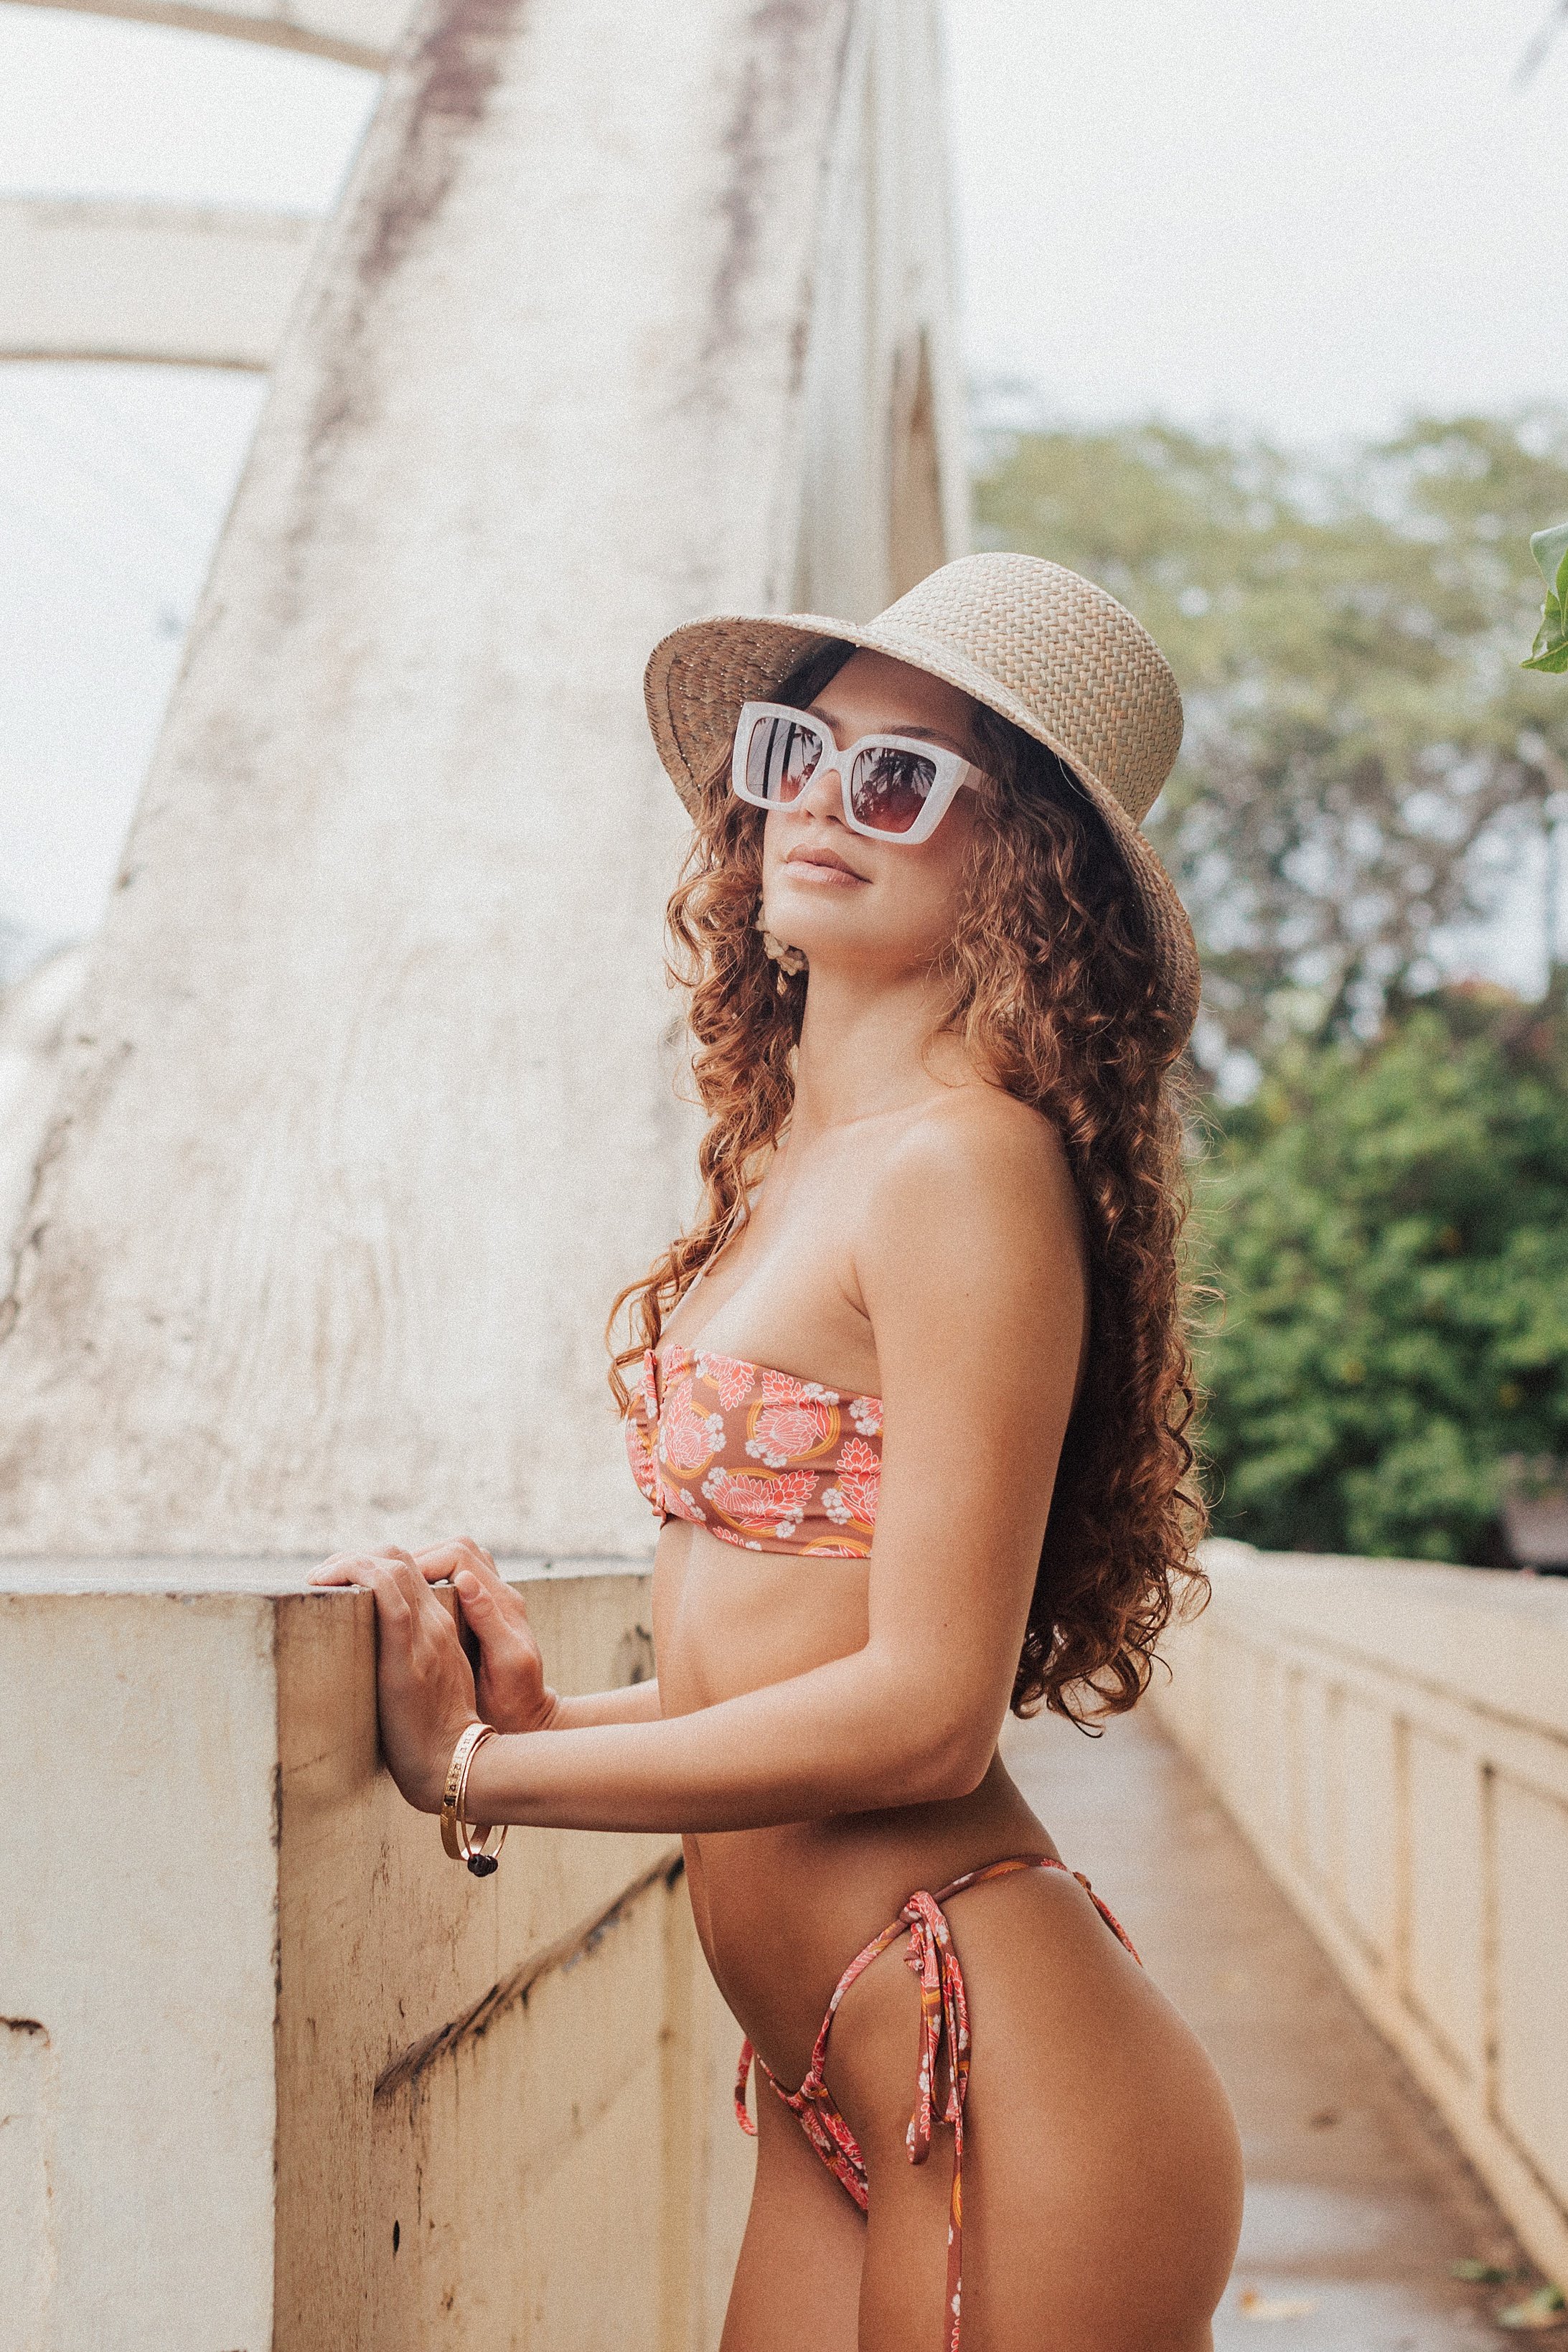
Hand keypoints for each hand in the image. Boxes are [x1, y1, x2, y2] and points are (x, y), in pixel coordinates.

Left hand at [310, 1546, 478, 1810]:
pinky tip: (328, 1584)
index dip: (368, 1560)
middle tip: (321, 1576)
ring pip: (392, 1568)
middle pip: (397, 1558)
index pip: (407, 1568)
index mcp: (439, 1626)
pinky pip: (389, 1600)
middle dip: (352, 1555)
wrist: (453, 1764)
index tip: (337, 1579)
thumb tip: (365, 1649)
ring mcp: (425, 1638)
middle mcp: (434, 1623)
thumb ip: (409, 1655)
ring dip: (347, 1561)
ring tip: (318, 1579)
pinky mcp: (408, 1659)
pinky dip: (358, 1577)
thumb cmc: (433, 1732)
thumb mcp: (428, 1680)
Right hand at [409, 1538, 559, 1734]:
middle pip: (456, 1550)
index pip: (461, 1556)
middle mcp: (499, 1594)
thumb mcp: (507, 1663)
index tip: (395, 1575)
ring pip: (455, 1561)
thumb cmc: (516, 1700)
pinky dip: (430, 1580)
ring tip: (392, 1581)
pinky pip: (454, 1580)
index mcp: (504, 1601)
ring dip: (424, 1565)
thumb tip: (465, 1580)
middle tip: (384, 1572)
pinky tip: (406, 1599)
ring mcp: (490, 1602)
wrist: (528, 1719)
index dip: (426, 1559)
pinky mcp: (480, 1614)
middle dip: (420, 1555)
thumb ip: (489, 1620)